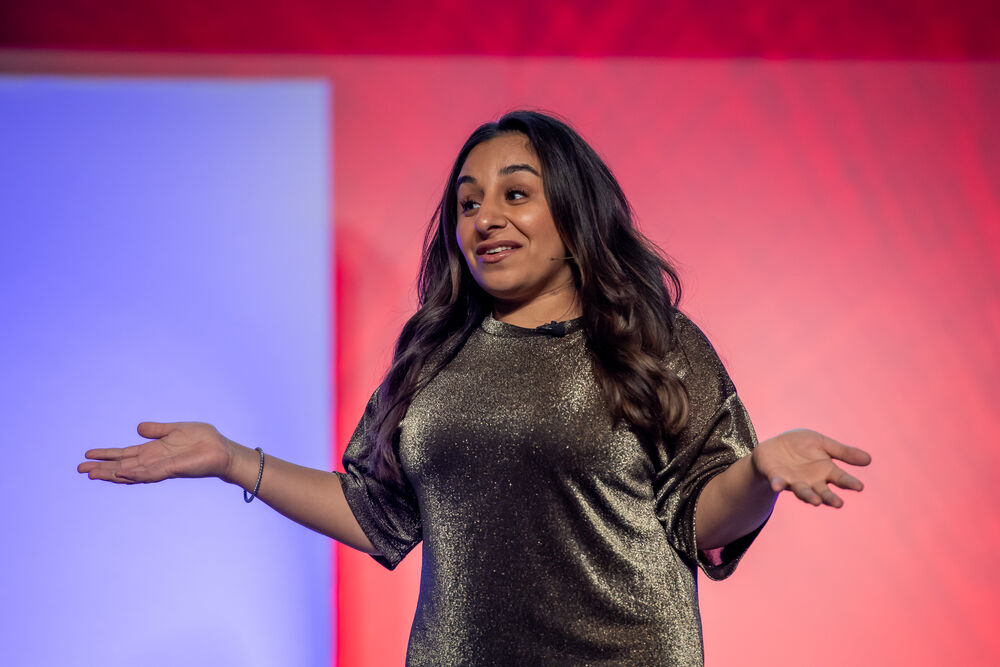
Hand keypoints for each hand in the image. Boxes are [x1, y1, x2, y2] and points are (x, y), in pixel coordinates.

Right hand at [78, 422, 232, 483]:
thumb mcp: (176, 430)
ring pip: (131, 472)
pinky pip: (150, 472)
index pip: (125, 455)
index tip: (87, 456)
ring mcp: (162, 467)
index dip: (107, 455)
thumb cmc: (203, 441)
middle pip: (123, 466)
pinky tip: (120, 473)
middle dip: (102, 468)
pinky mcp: (173, 468)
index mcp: (154, 452)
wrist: (222, 450)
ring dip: (112, 473)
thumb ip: (157, 430)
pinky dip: (135, 473)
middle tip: (80, 469)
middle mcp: (154, 461)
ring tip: (92, 473)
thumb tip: (138, 427)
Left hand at [752, 429, 870, 507]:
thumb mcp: (823, 444)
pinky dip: (778, 485)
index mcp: (826, 471)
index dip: (849, 483)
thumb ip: (843, 452)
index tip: (859, 487)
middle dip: (830, 498)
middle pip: (823, 492)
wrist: (775, 446)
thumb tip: (869, 459)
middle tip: (838, 504)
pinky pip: (778, 483)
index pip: (841, 478)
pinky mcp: (777, 478)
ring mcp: (794, 481)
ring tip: (816, 501)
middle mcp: (812, 481)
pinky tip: (777, 486)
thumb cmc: (802, 447)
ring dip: (809, 497)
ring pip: (803, 492)